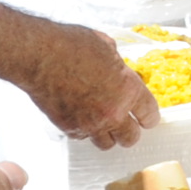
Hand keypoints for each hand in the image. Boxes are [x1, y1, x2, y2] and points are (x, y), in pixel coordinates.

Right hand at [18, 25, 158, 147]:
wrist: (40, 56)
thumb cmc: (71, 46)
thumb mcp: (107, 48)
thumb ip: (118, 66)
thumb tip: (117, 70)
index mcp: (128, 90)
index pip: (149, 115)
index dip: (149, 116)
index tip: (147, 118)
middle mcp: (112, 112)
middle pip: (131, 138)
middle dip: (130, 131)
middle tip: (127, 125)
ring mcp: (90, 123)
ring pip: (107, 143)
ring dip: (108, 135)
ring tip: (104, 125)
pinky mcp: (69, 128)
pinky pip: (83, 137)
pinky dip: (84, 131)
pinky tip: (82, 118)